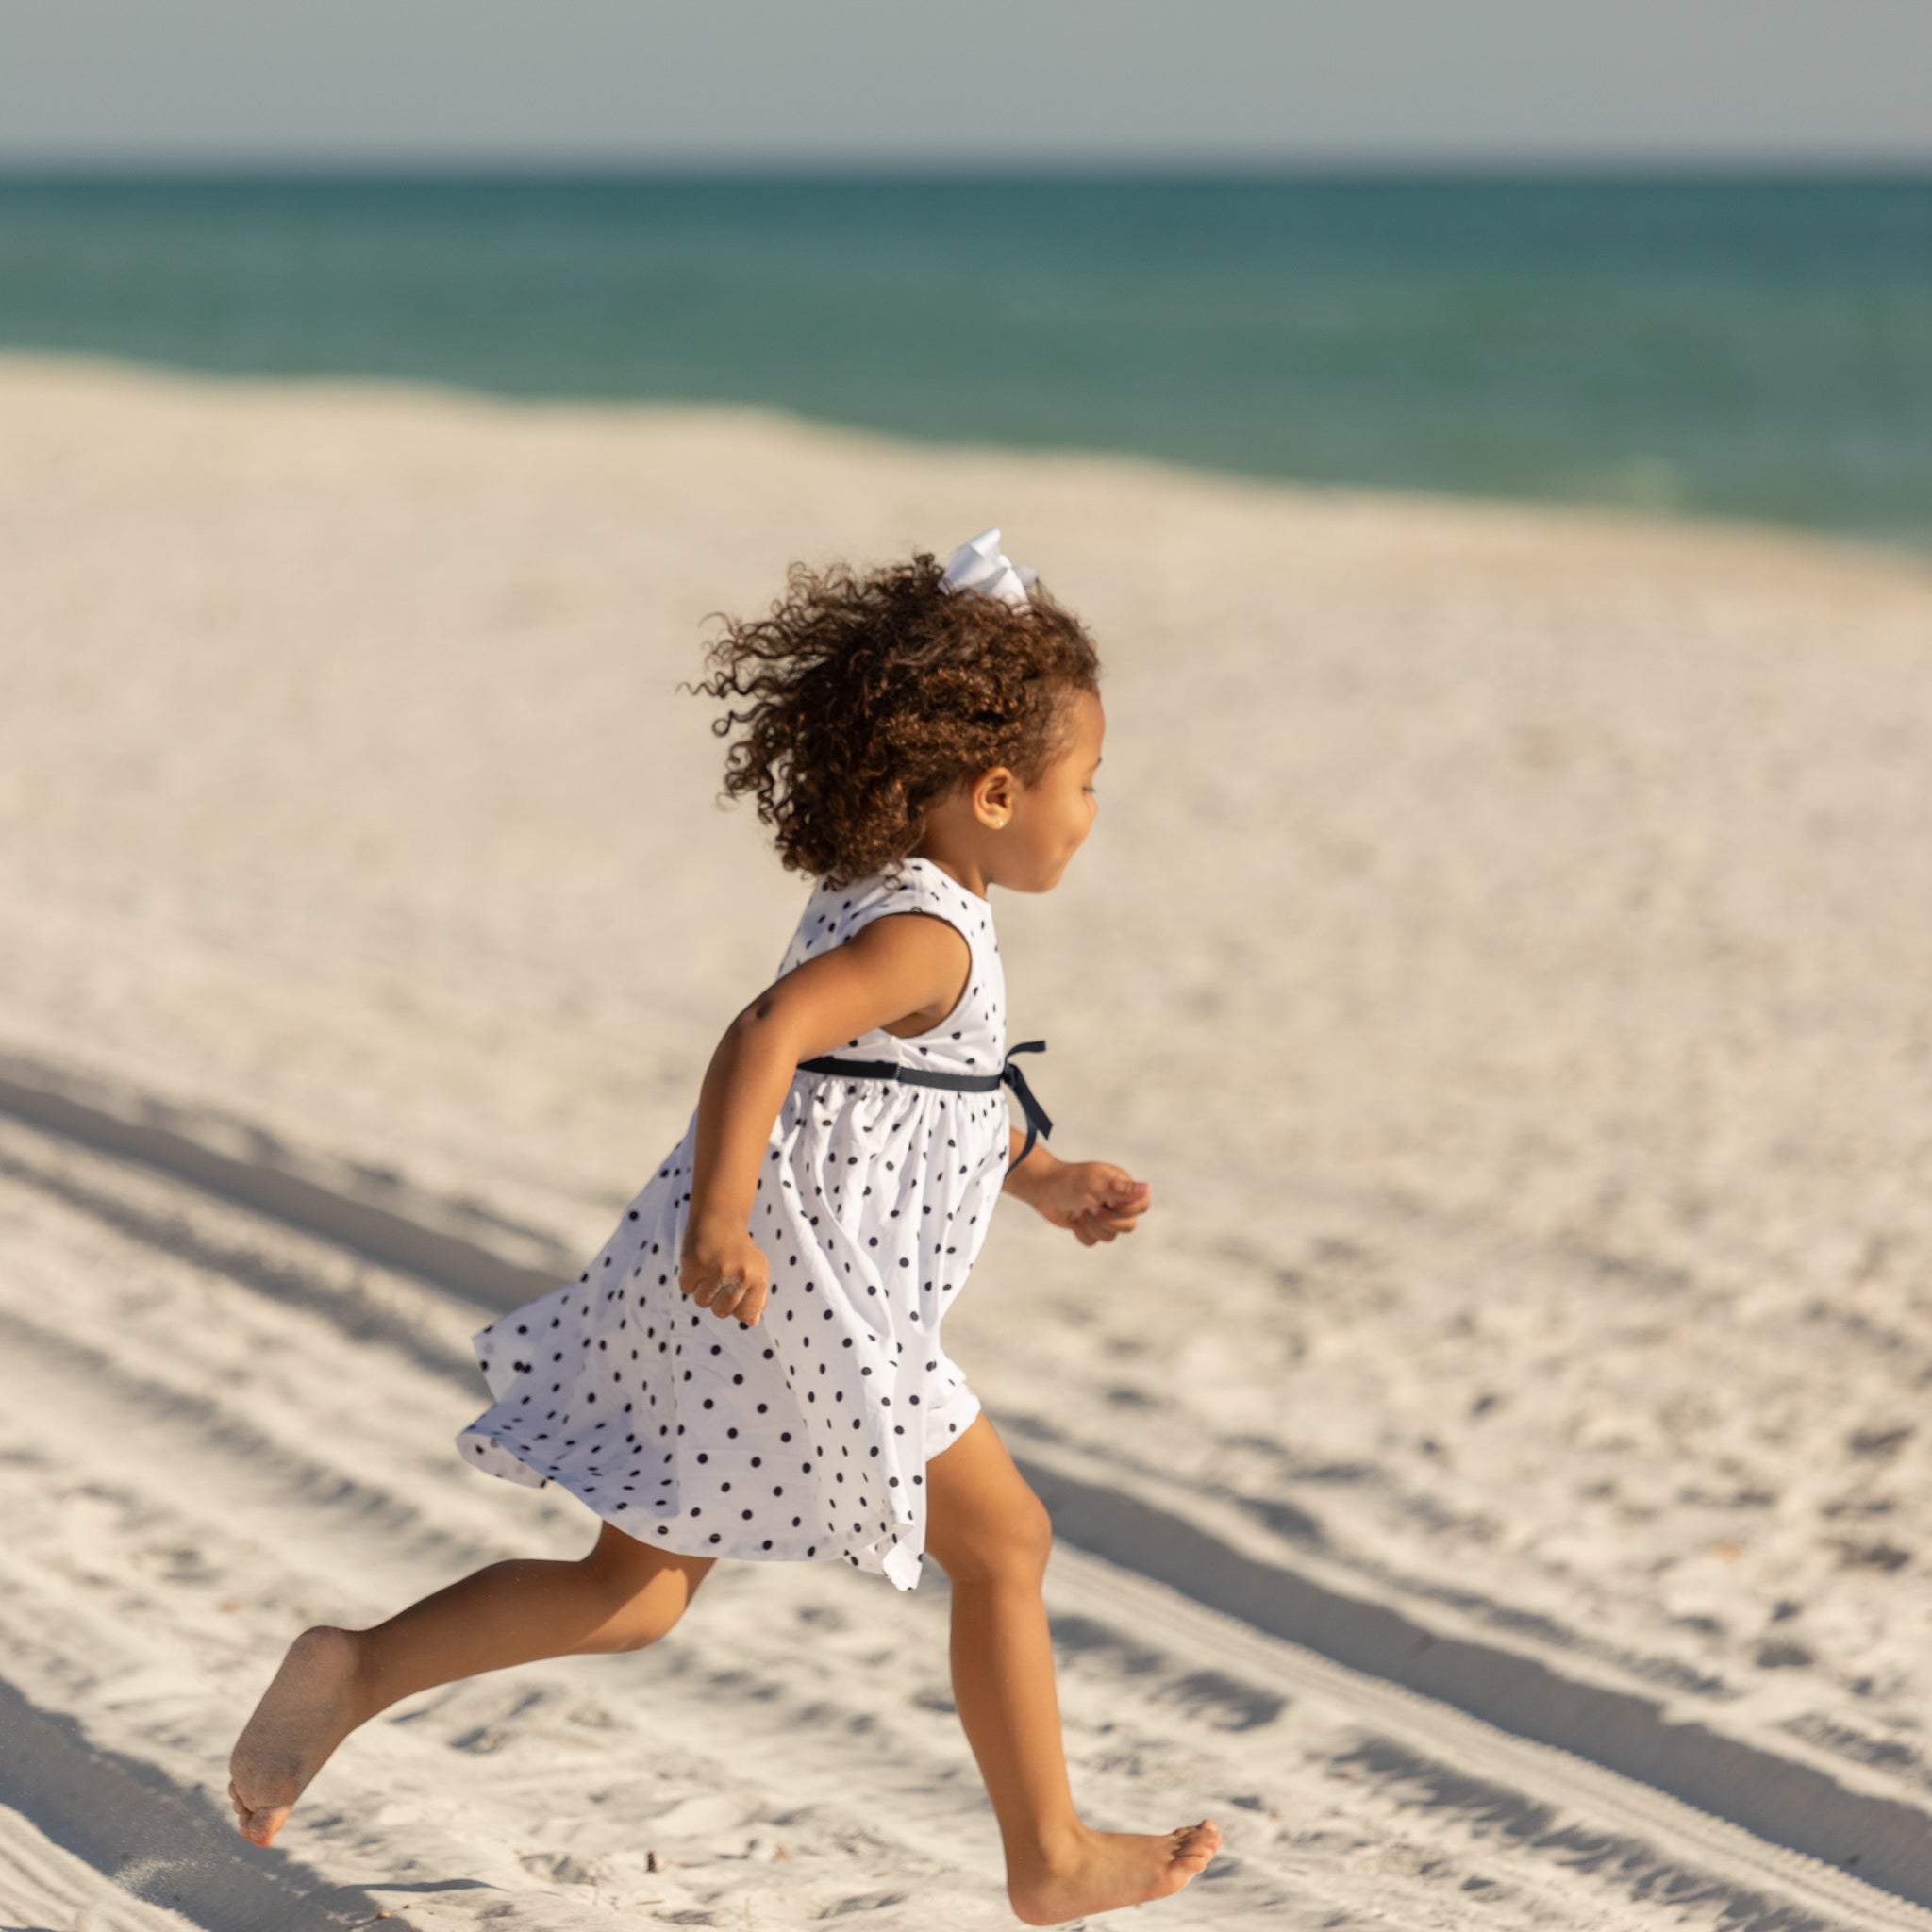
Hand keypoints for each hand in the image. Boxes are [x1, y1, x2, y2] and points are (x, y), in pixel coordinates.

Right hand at [678, 1220, 771, 1325]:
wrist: (719, 1218)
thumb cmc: (739, 1250)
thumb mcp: (757, 1270)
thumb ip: (758, 1298)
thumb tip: (751, 1322)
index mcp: (757, 1277)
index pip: (746, 1315)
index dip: (738, 1309)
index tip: (736, 1295)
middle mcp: (738, 1274)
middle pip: (721, 1312)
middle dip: (718, 1301)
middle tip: (720, 1281)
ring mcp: (715, 1269)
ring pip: (702, 1302)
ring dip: (703, 1291)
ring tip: (709, 1270)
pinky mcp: (693, 1262)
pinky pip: (687, 1289)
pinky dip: (689, 1280)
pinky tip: (698, 1265)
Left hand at [1029, 1161, 1151, 1245]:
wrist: (1042, 1188)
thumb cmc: (1070, 1181)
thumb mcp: (1096, 1184)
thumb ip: (1122, 1189)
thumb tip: (1148, 1188)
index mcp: (1122, 1187)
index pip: (1142, 1206)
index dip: (1125, 1210)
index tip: (1107, 1201)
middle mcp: (1115, 1202)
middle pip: (1129, 1226)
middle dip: (1106, 1221)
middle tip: (1090, 1207)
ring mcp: (1103, 1215)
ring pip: (1110, 1237)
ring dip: (1092, 1226)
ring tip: (1080, 1211)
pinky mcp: (1089, 1226)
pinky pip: (1093, 1242)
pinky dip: (1082, 1233)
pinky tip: (1074, 1219)